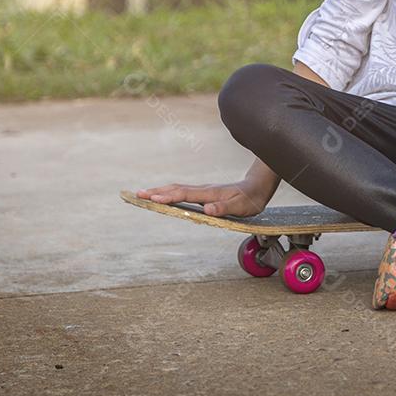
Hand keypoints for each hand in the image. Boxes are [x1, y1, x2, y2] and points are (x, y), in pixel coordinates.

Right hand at [136, 178, 273, 216]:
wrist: (258, 186)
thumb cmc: (250, 199)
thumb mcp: (241, 206)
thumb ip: (225, 207)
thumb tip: (208, 209)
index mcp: (210, 193)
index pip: (185, 194)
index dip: (169, 197)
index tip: (152, 198)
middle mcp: (204, 190)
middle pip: (176, 189)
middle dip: (156, 192)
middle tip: (137, 195)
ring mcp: (203, 190)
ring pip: (178, 188)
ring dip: (160, 191)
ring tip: (143, 194)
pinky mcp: (204, 193)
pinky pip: (183, 192)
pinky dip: (169, 192)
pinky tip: (163, 196)